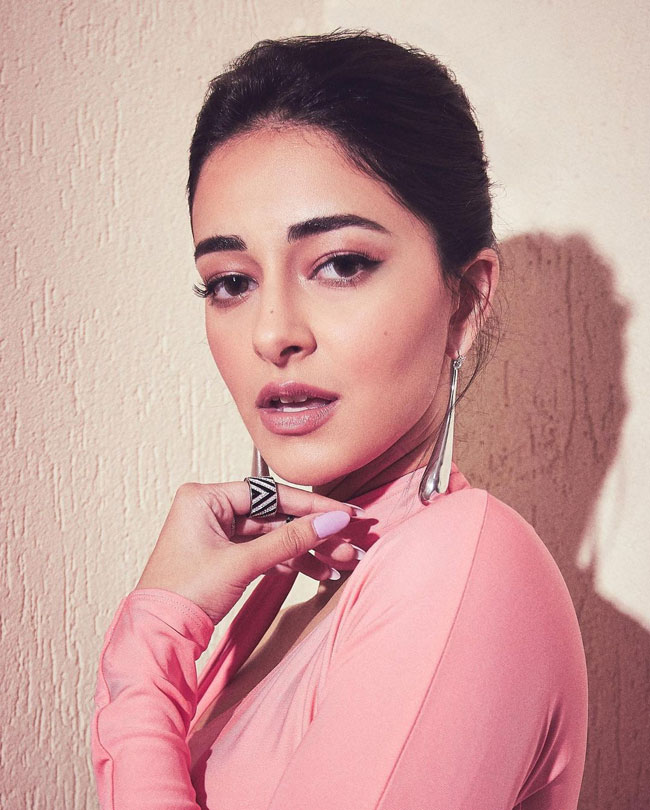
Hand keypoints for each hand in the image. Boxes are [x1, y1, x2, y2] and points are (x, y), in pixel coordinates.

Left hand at [135, 481, 362, 622]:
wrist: (158, 638)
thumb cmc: (184, 594)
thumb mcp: (242, 563)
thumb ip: (289, 540)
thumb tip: (331, 521)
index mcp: (205, 498)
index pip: (269, 493)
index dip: (310, 505)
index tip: (343, 513)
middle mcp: (211, 509)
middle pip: (275, 515)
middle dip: (313, 532)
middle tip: (348, 541)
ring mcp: (218, 533)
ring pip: (273, 535)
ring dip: (306, 549)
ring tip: (341, 561)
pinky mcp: (224, 556)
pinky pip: (264, 552)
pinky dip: (289, 562)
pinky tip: (317, 571)